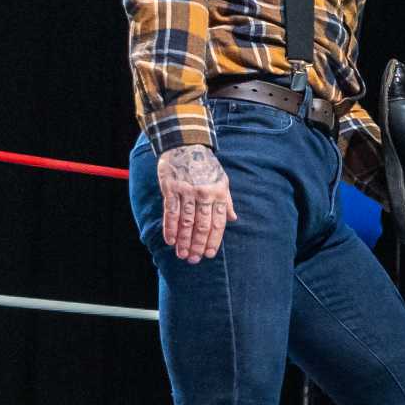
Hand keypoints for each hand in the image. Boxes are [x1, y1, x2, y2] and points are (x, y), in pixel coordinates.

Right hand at [157, 144, 236, 261]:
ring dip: (184, 240)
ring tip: (182, 254)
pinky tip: (170, 240)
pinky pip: (171, 212)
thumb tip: (234, 219)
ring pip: (186, 221)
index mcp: (218, 193)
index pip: (217, 222)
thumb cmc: (206, 166)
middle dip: (198, 245)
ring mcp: (187, 191)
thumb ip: (226, 201)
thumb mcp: (222, 180)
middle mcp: (204, 193)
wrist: (187, 145)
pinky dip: (170, 228)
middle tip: (194, 259)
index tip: (208, 254)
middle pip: (201, 225)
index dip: (213, 240)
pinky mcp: (171, 188)